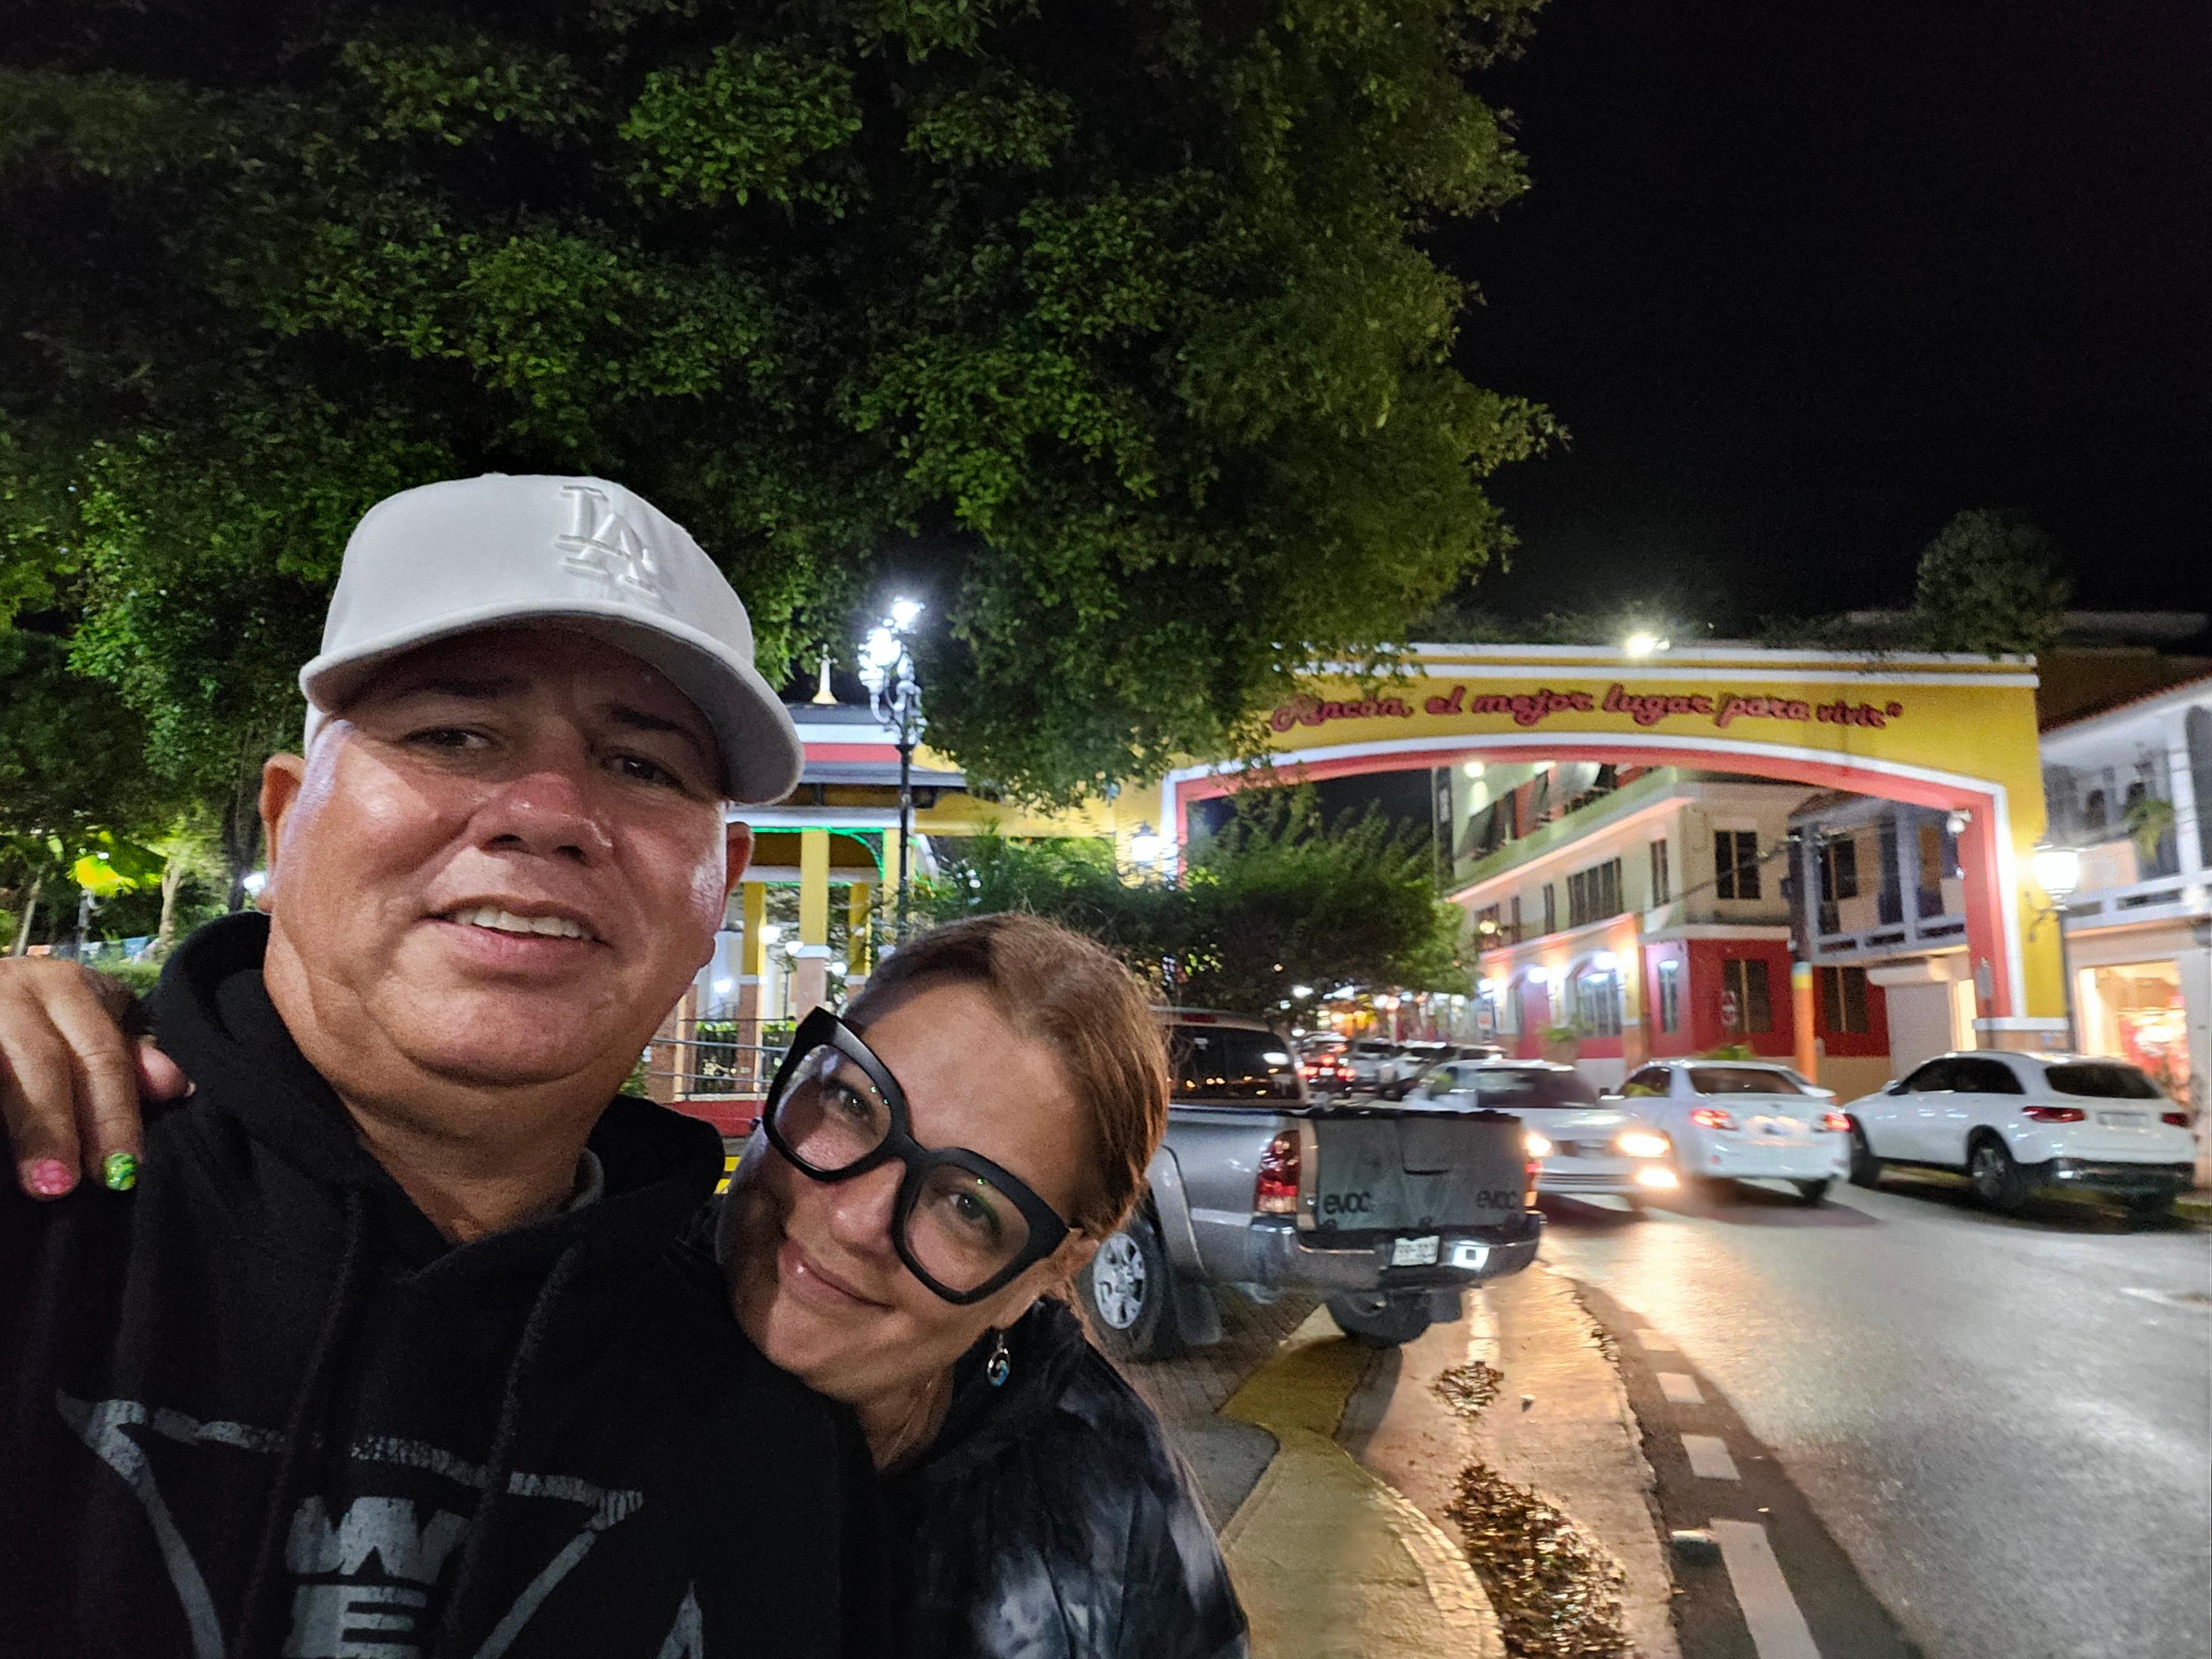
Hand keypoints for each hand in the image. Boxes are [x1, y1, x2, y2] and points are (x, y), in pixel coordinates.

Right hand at [0, 959, 190, 1197]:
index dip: (113, 1114)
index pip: (101, 1054)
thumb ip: (126, 1057)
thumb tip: (174, 1085)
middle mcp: (15, 989)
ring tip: (18, 1185)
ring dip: (14, 1127)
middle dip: (51, 1128)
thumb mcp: (88, 1026)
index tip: (122, 1169)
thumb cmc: (44, 1021)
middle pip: (41, 1061)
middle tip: (60, 1188)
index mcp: (67, 986)